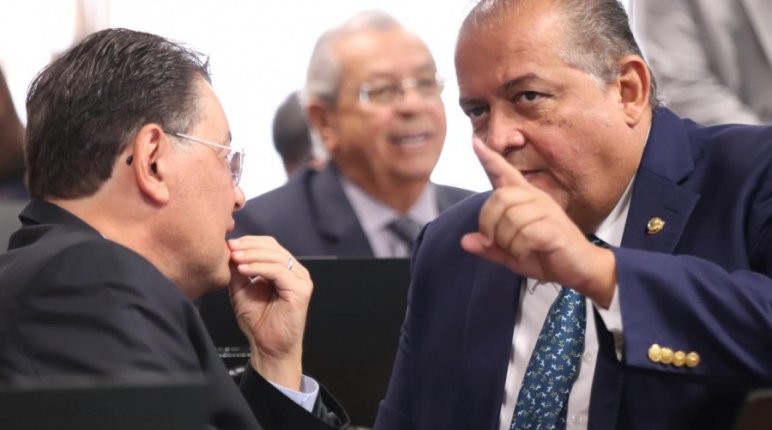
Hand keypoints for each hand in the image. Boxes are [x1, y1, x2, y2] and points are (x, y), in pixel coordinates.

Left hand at [228, 236, 311, 389]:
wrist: (269, 347)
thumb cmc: (258, 322)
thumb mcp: (242, 290)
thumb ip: (238, 271)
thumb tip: (229, 250)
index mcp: (284, 269)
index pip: (268, 245)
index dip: (249, 242)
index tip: (229, 245)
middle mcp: (295, 271)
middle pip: (273, 248)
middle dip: (249, 246)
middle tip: (230, 249)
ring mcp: (301, 280)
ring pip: (276, 257)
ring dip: (252, 255)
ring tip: (234, 258)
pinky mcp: (300, 290)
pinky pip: (279, 272)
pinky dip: (259, 268)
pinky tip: (243, 270)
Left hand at [461, 138, 615, 306]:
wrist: (580, 269)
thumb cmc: (545, 255)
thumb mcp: (511, 254)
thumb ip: (489, 248)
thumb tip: (464, 241)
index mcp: (525, 200)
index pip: (505, 173)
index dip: (490, 159)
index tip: (475, 143)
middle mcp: (536, 199)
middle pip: (499, 198)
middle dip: (488, 224)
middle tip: (492, 242)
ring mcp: (547, 212)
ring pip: (510, 218)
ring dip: (507, 241)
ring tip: (518, 251)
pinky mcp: (555, 228)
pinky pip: (525, 235)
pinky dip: (520, 249)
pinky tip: (529, 253)